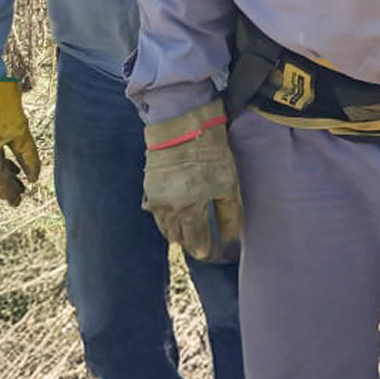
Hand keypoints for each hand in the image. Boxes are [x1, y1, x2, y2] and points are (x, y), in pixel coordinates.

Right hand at [143, 102, 243, 261]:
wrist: (182, 126)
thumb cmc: (211, 154)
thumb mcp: (228, 184)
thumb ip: (229, 213)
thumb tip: (230, 236)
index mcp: (190, 211)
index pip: (195, 240)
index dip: (202, 248)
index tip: (207, 252)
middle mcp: (170, 210)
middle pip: (177, 236)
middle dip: (187, 242)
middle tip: (196, 244)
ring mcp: (156, 199)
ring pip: (164, 226)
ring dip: (174, 232)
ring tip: (184, 234)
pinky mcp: (149, 187)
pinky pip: (155, 212)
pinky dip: (163, 218)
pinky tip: (171, 216)